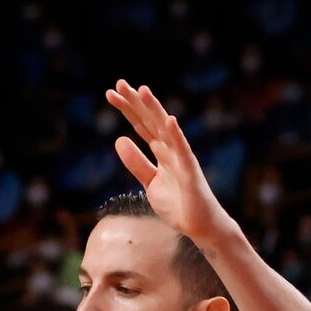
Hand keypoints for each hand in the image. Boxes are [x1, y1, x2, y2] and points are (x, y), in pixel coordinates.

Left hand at [107, 79, 233, 249]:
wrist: (200, 225)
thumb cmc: (178, 203)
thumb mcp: (150, 182)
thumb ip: (136, 162)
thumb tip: (119, 139)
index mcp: (161, 151)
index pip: (140, 125)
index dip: (127, 109)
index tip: (110, 94)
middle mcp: (171, 149)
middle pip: (150, 121)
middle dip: (135, 103)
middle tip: (119, 84)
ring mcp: (182, 158)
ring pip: (165, 130)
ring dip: (154, 110)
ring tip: (142, 91)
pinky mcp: (190, 173)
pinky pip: (183, 152)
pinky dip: (176, 136)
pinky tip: (169, 120)